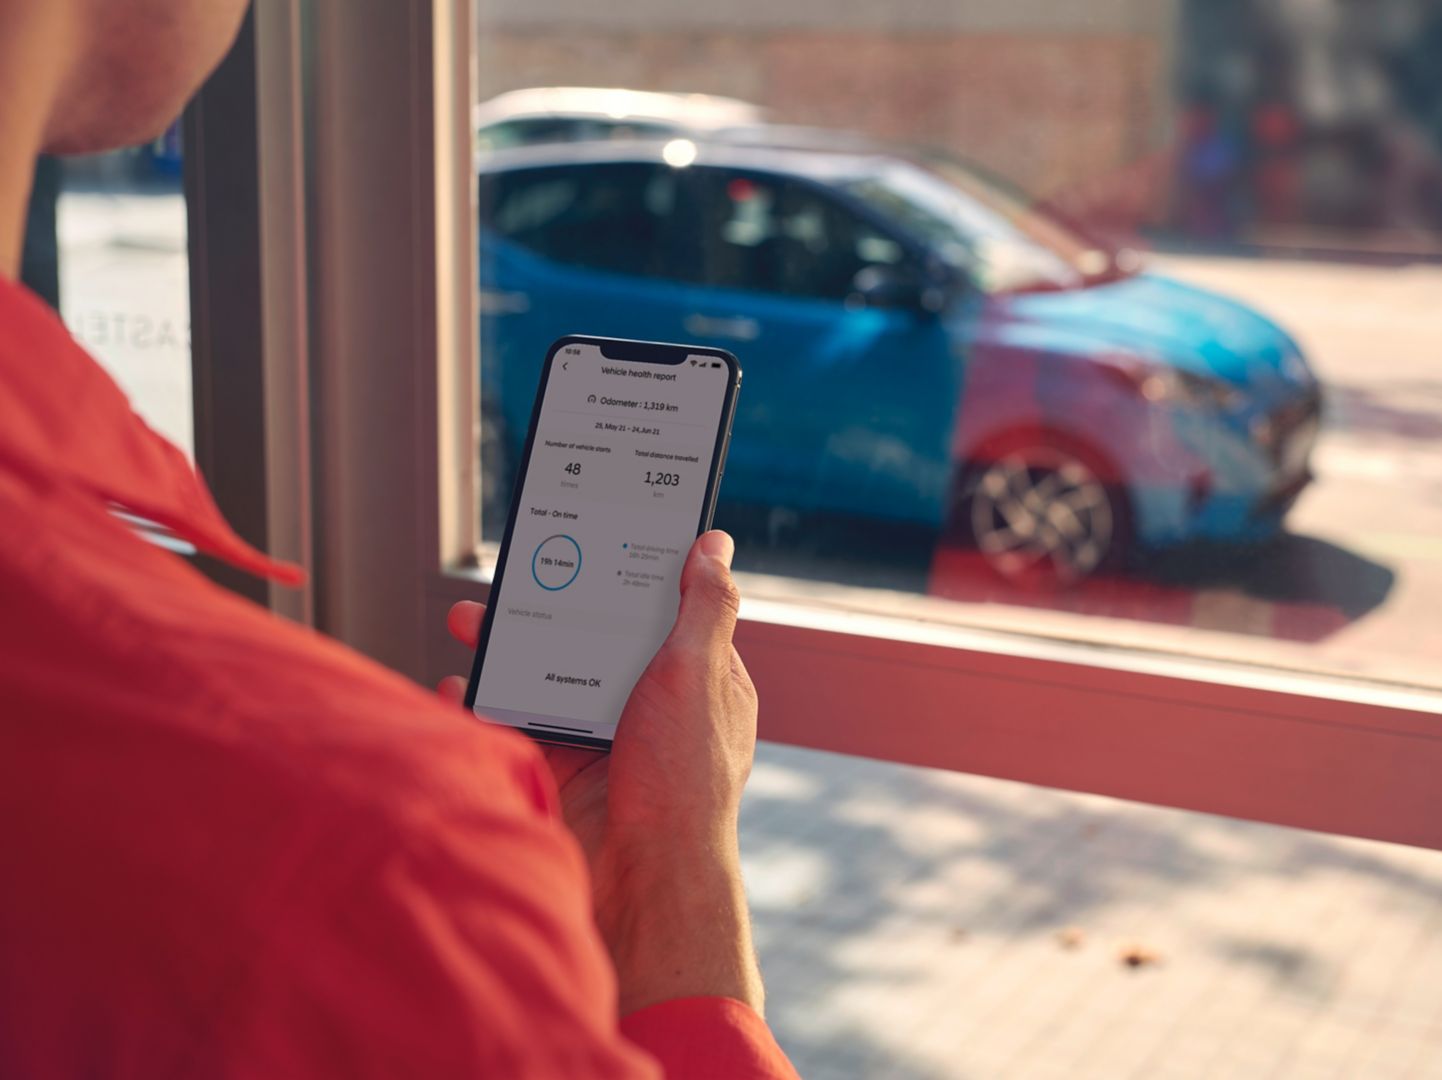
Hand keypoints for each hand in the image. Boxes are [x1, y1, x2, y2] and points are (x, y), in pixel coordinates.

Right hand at [439, 530, 763, 1014]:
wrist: (643, 883)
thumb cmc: (683, 780)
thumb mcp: (698, 676)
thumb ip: (704, 607)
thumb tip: (715, 545)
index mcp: (694, 682)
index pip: (659, 613)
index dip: (625, 577)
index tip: (590, 539)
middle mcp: (648, 707)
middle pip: (590, 641)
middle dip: (546, 610)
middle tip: (504, 583)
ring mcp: (602, 740)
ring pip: (546, 678)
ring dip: (503, 651)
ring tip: (465, 624)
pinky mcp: (560, 771)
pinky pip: (514, 727)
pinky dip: (481, 707)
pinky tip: (454, 689)